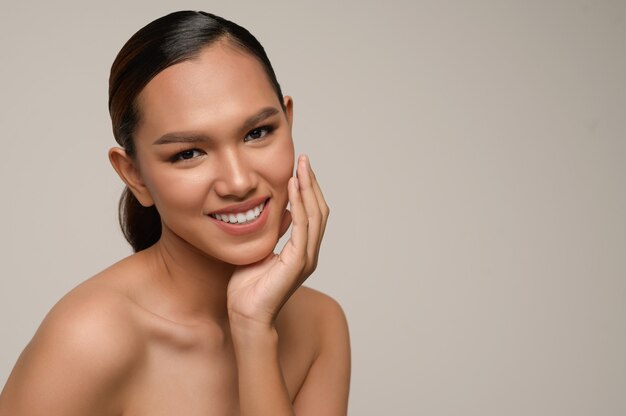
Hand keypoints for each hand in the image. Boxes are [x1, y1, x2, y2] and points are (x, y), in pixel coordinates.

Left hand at [227, 155, 328, 327]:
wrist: (245, 315)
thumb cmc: (248, 288)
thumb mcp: (261, 250)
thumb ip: (275, 233)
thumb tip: (284, 212)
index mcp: (301, 251)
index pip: (312, 213)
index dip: (307, 189)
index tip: (299, 168)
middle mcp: (309, 253)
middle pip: (319, 210)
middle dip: (312, 183)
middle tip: (304, 159)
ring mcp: (306, 258)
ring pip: (315, 215)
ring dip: (309, 188)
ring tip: (302, 167)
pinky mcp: (298, 262)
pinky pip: (303, 227)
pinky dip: (301, 204)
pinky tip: (293, 187)